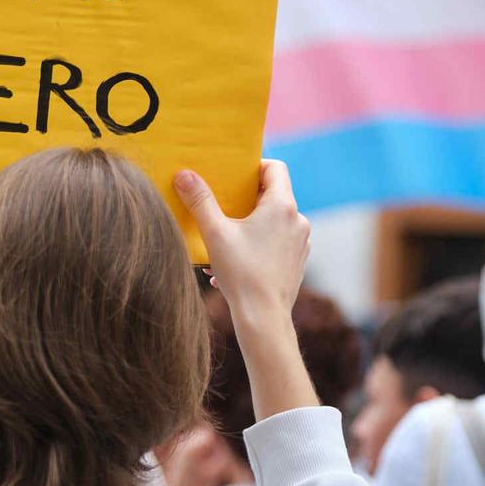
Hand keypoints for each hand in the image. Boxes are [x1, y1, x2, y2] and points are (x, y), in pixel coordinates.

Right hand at [176, 160, 317, 420]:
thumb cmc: (241, 273)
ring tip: (223, 240)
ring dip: (249, 225)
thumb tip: (184, 173)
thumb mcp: (214, 232)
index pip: (274, 168)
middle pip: (272, 194)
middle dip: (245, 200)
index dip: (253, 167)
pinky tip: (233, 263)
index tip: (233, 177)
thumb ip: (199, 200)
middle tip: (221, 206)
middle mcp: (297, 220)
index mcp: (282, 206)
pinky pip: (276, 243)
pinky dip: (257, 245)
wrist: (264, 319)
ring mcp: (300, 243)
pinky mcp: (297, 262)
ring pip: (273, 221)